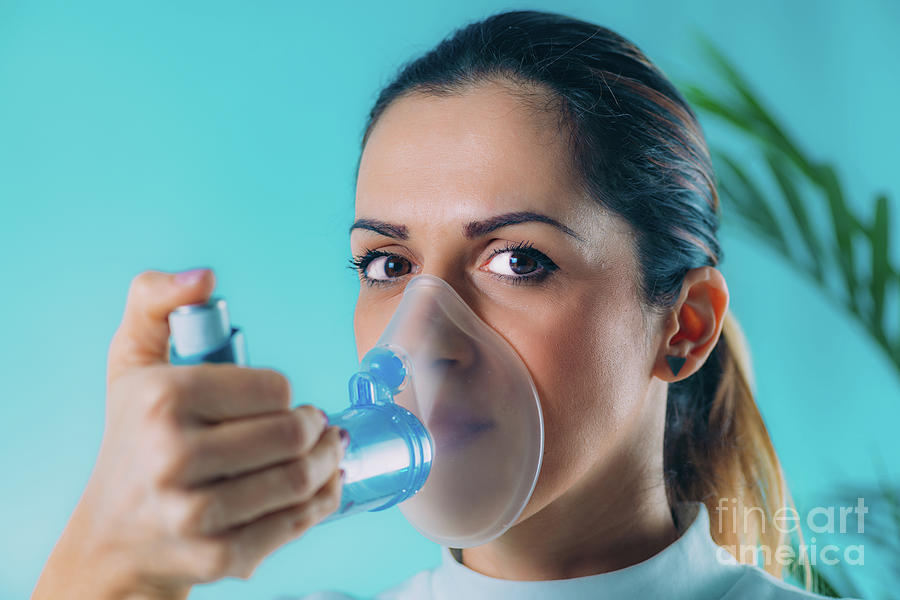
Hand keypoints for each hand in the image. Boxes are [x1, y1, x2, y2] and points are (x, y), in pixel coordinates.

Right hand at [33, 269, 345, 599]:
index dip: (286, 392)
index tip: (280, 400)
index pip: (274, 387)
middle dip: (317, 427)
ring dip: (328, 461)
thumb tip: (203, 278)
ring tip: (324, 451)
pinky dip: (324, 500)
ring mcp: (195, 513)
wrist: (114, 538)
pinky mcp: (218, 556)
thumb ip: (155, 301)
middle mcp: (173, 457)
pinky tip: (322, 486)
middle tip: (316, 426)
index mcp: (162, 399)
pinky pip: (296, 522)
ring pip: (301, 478)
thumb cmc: (133, 441)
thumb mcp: (131, 362)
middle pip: (293, 434)